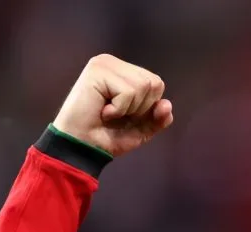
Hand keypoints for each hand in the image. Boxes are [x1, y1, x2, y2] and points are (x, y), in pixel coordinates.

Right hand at [52, 54, 173, 156]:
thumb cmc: (107, 137)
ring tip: (108, 112)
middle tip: (115, 114)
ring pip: (142, 86)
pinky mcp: (97, 72)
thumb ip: (158, 117)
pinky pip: (128, 92)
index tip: (124, 115)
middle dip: (140, 107)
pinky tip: (102, 111)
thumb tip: (167, 104)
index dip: (147, 107)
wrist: (83, 148)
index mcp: (123, 71)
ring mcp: (103, 64)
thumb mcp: (141, 129)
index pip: (156, 83)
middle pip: (153, 83)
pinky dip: (118, 109)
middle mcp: (112, 63)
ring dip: (128, 108)